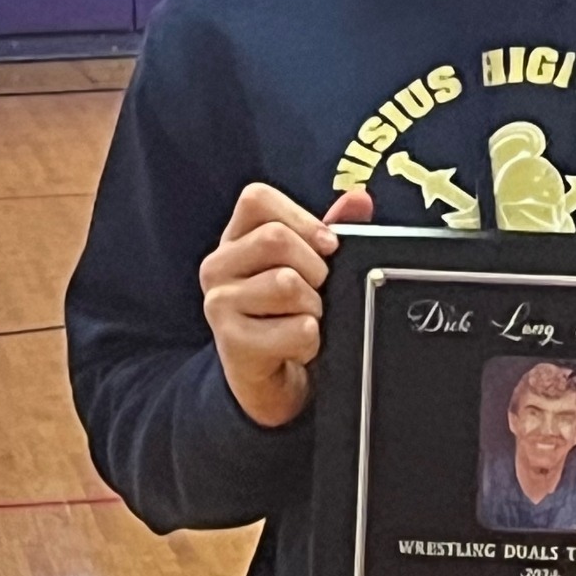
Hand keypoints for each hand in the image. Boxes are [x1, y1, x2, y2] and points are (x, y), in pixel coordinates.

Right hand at [200, 183, 371, 428]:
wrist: (269, 377)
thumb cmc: (286, 314)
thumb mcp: (307, 266)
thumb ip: (329, 229)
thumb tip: (359, 198)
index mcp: (234, 240)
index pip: (256, 199)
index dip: (302, 218)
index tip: (327, 246)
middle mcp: (217, 267)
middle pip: (275, 239)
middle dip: (315, 266)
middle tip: (318, 290)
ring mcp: (219, 304)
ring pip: (286, 283)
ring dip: (314, 306)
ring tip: (306, 318)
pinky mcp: (232, 342)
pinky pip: (296, 328)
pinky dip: (312, 339)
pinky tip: (299, 345)